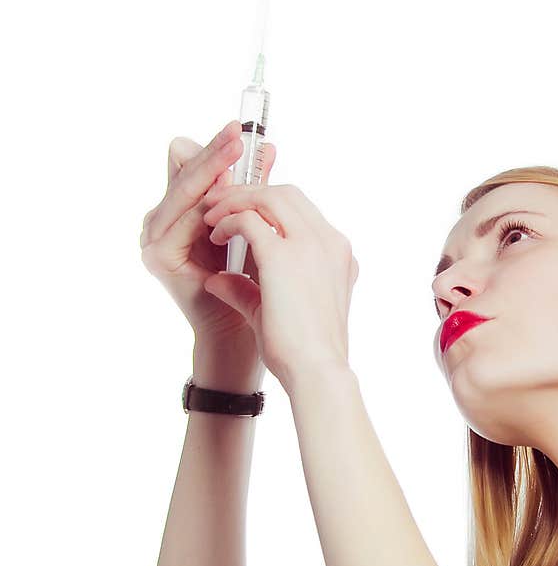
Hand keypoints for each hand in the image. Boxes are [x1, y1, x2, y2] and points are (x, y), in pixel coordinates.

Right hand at [140, 120, 276, 342]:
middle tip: (240, 132)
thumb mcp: (257, 230)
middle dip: (218, 152)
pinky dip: (207, 202)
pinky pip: (185, 219)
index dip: (222, 152)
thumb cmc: (257, 287)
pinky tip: (228, 188)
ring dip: (212, 168)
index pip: (197, 168)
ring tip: (236, 148)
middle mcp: (163, 222)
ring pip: (185, 189)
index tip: (251, 136)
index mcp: (184, 214)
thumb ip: (254, 192)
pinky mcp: (159, 256)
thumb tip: (269, 148)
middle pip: (186, 171)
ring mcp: (155, 238)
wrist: (245, 335)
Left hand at [200, 181, 358, 391]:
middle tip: (220, 205)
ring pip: (269, 196)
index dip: (269, 207)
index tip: (242, 215)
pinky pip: (248, 218)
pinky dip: (228, 221)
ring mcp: (310, 245)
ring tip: (211, 216)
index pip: (302, 212)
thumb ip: (250, 289)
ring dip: (236, 200)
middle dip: (249, 193)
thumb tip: (217, 280)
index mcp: (338, 254)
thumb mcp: (279, 311)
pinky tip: (214, 236)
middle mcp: (330, 242)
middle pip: (287, 194)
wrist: (316, 373)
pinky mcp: (283, 256)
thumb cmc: (302, 352)